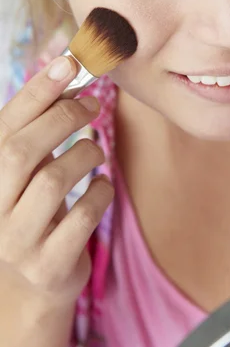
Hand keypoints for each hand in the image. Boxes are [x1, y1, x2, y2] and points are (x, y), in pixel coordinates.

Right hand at [0, 56, 113, 309]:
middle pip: (20, 152)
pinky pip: (83, 216)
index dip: (36, 92)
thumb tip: (68, 73)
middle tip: (93, 103)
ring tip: (95, 148)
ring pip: (52, 181)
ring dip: (85, 153)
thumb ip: (41, 127)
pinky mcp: (48, 264)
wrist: (33, 282)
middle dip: (63, 118)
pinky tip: (102, 186)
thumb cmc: (35, 208)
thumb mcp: (30, 168)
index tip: (68, 63)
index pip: (3, 126)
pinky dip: (101, 191)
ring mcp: (16, 240)